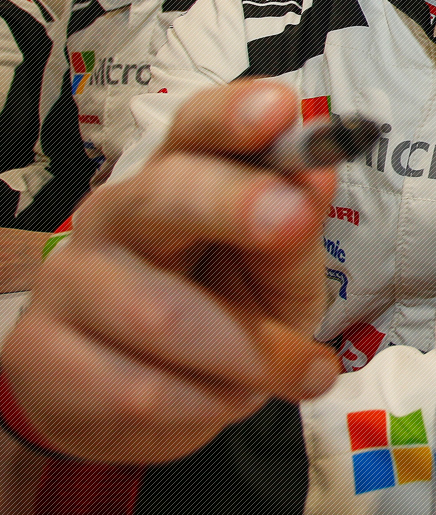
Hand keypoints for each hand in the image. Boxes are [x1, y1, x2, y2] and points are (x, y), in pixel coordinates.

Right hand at [0, 79, 340, 465]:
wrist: (147, 398)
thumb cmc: (226, 307)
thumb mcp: (281, 270)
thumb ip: (297, 224)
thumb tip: (318, 171)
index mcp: (178, 174)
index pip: (196, 127)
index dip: (233, 116)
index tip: (277, 109)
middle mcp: (115, 212)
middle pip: (163, 196)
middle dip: (233, 205)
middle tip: (293, 220)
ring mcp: (69, 280)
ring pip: (161, 314)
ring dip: (246, 355)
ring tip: (292, 374)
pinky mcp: (37, 351)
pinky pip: (134, 388)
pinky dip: (204, 405)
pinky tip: (227, 402)